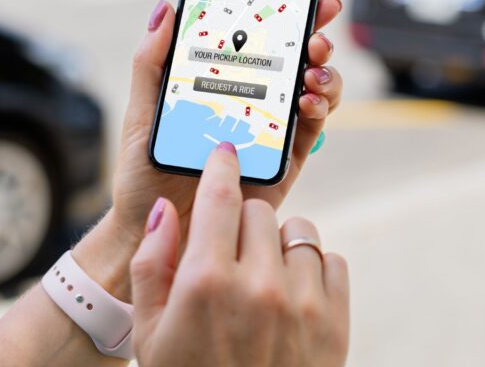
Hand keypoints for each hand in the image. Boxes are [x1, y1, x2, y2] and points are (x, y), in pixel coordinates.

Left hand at [115, 0, 341, 237]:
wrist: (154, 228)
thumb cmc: (144, 171)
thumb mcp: (142, 110)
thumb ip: (152, 61)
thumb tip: (167, 7)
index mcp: (226, 83)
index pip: (262, 40)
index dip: (290, 15)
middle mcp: (255, 101)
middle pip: (298, 60)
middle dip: (318, 38)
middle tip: (316, 34)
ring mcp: (273, 130)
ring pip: (316, 91)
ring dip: (325, 74)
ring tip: (312, 71)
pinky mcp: (285, 162)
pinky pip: (311, 131)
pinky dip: (319, 111)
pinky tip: (309, 101)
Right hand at [130, 143, 349, 366]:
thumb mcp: (150, 333)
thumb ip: (153, 265)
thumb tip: (166, 210)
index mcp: (204, 283)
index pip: (219, 196)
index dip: (221, 166)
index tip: (226, 151)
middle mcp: (257, 285)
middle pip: (259, 210)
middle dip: (242, 222)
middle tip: (230, 252)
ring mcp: (301, 303)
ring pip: (298, 231)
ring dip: (278, 244)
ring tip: (262, 279)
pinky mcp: (335, 321)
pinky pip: (331, 261)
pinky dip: (313, 270)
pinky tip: (291, 296)